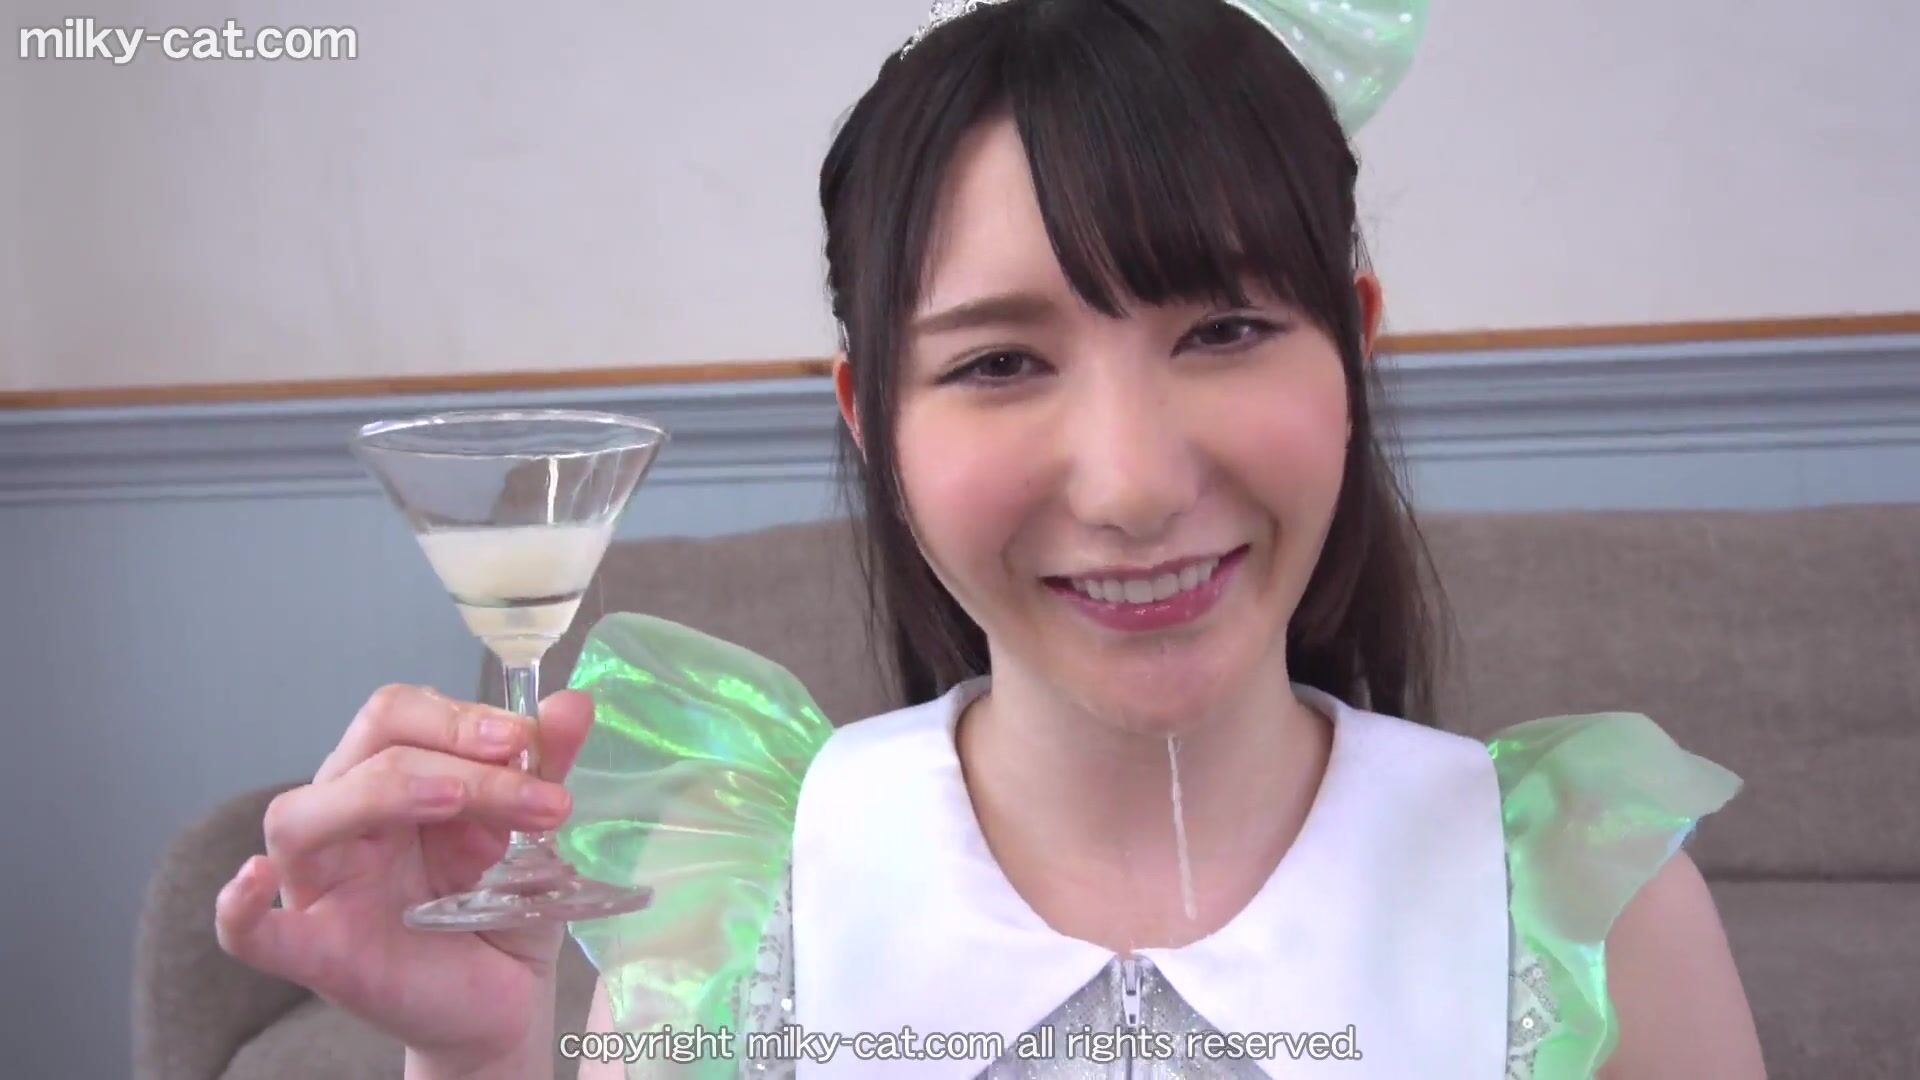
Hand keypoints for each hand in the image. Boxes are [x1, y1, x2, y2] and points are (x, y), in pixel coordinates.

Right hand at [213, 684, 594, 1070]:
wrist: (504, 996)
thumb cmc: (501, 906)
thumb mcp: (533, 833)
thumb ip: (546, 768)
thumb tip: (572, 705)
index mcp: (393, 780)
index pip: (402, 715)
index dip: (461, 714)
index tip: (529, 740)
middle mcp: (348, 820)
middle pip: (365, 748)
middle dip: (451, 746)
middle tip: (523, 772)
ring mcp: (322, 885)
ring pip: (301, 816)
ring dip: (380, 792)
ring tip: (454, 800)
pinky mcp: (316, 952)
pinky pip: (249, 932)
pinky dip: (239, 906)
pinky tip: (255, 880)